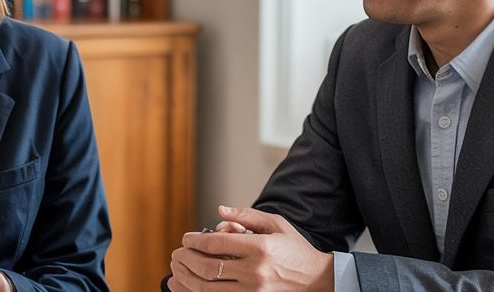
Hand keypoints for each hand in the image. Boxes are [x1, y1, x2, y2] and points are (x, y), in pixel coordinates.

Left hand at [167, 206, 332, 291]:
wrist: (316, 281)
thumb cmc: (294, 249)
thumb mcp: (275, 224)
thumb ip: (246, 216)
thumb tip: (219, 210)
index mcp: (260, 248)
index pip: (216, 244)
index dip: (194, 241)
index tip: (186, 239)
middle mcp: (254, 272)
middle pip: (207, 266)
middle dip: (186, 259)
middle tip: (176, 254)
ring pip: (207, 288)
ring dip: (186, 278)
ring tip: (176, 269)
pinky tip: (186, 286)